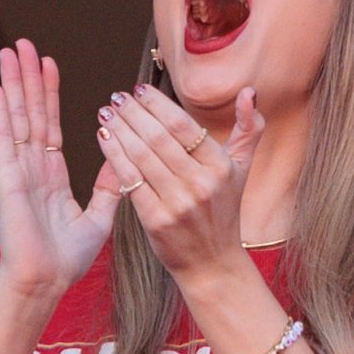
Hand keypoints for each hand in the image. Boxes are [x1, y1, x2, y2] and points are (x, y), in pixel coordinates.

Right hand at [0, 40, 122, 301]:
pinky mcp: (7, 181)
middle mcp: (30, 168)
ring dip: (13, 84)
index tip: (49, 65)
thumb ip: (109, 188)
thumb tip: (124, 161)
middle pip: (30, 113)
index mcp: (50, 176)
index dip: (49, 94)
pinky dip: (0, 113)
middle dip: (28, 78)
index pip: (49, 124)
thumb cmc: (65, 260)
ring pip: (16, 118)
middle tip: (25, 44)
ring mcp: (16, 172)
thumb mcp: (98, 217)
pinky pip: (4, 141)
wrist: (44, 284)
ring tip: (10, 51)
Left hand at [95, 82, 262, 286]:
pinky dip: (113, 156)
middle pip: (158, 137)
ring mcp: (177, 203)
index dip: (157, 104)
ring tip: (106, 113)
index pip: (183, 125)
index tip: (139, 90)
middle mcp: (201, 184)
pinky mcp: (156, 220)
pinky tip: (104, 139)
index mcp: (221, 167)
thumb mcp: (242, 170)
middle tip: (116, 97)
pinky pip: (129, 180)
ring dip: (118, 130)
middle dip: (132, 113)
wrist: (212, 264)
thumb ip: (249, 130)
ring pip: (140, 155)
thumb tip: (249, 93)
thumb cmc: (224, 211)